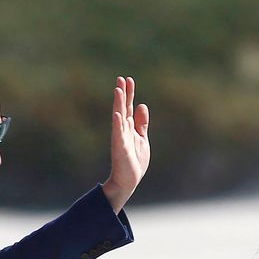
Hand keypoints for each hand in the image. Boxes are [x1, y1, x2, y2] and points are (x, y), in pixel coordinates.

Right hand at [101, 76, 150, 212]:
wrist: (129, 180)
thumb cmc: (135, 161)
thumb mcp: (142, 139)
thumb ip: (141, 123)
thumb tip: (142, 105)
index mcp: (129, 128)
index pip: (128, 106)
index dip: (129, 93)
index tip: (128, 80)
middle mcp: (123, 130)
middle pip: (122, 108)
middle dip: (122, 94)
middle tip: (121, 78)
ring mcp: (120, 138)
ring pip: (119, 117)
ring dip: (118, 104)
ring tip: (118, 90)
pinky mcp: (120, 148)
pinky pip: (118, 134)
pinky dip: (117, 124)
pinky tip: (117, 114)